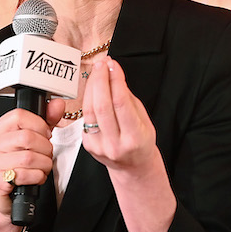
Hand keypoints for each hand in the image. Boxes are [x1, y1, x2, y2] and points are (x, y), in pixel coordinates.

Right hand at [0, 99, 66, 218]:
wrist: (8, 198)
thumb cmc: (20, 167)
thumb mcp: (34, 140)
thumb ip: (47, 120)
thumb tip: (57, 104)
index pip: (18, 116)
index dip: (40, 125)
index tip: (46, 135)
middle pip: (26, 137)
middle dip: (45, 148)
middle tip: (47, 155)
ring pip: (28, 158)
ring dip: (44, 164)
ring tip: (43, 167)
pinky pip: (24, 175)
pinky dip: (37, 177)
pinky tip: (36, 178)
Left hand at [79, 58, 163, 181]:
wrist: (133, 167)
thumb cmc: (141, 141)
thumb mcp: (144, 120)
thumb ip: (128, 99)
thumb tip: (114, 75)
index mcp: (134, 138)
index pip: (121, 104)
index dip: (116, 81)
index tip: (114, 65)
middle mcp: (115, 144)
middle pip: (102, 106)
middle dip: (100, 80)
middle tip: (103, 64)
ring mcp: (99, 147)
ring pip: (90, 110)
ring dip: (92, 87)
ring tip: (97, 71)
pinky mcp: (88, 145)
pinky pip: (86, 118)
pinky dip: (90, 100)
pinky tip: (94, 88)